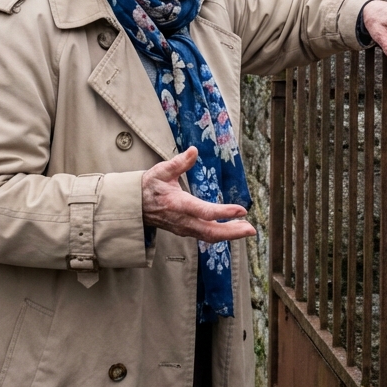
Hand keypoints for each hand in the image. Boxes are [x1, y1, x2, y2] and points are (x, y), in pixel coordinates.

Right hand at [141, 147, 256, 241]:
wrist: (135, 206)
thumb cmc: (150, 186)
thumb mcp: (162, 171)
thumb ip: (179, 162)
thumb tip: (194, 151)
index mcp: (178, 204)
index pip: (204, 211)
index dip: (224, 212)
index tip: (241, 210)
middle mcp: (183, 220)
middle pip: (211, 231)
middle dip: (232, 232)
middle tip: (251, 229)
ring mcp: (184, 228)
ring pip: (209, 236)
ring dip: (230, 234)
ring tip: (248, 229)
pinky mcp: (186, 230)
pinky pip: (205, 235)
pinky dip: (221, 234)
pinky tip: (233, 230)